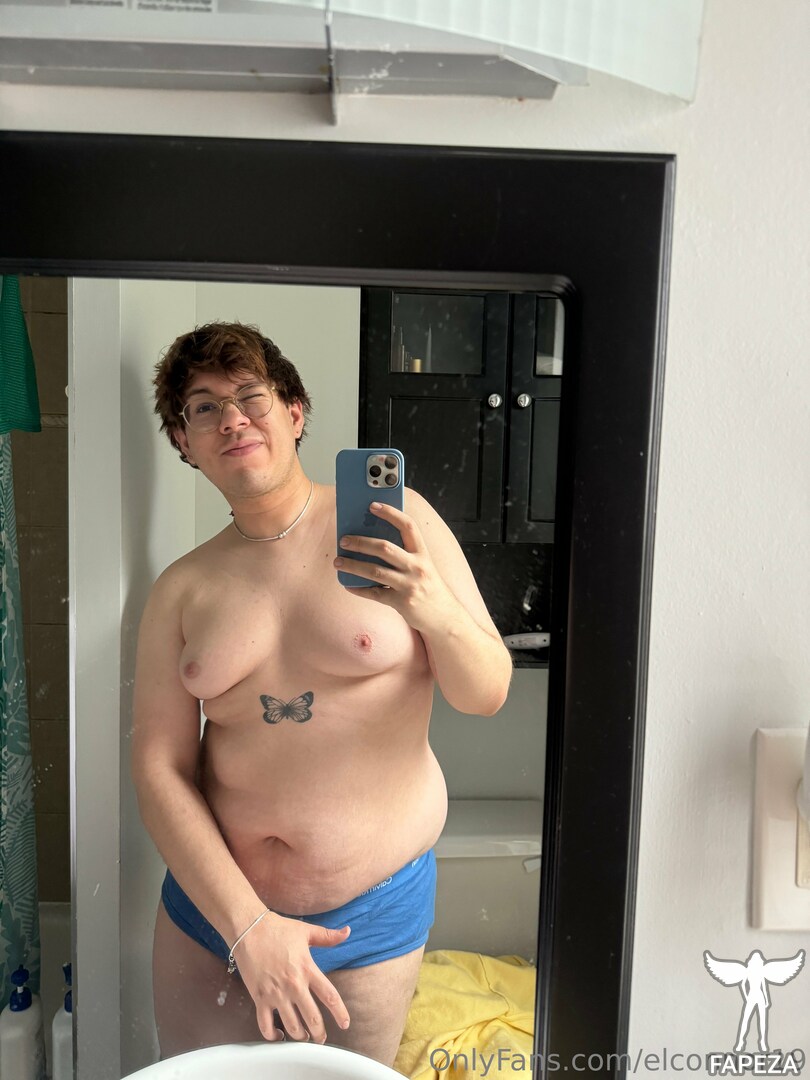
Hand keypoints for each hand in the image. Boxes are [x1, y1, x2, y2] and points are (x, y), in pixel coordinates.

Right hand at [234, 913, 350, 1042]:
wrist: (249, 929)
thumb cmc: (278, 929)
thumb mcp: (306, 931)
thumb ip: (328, 936)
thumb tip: (347, 932)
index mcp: (307, 969)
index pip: (330, 996)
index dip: (340, 1013)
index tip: (345, 1024)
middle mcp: (294, 984)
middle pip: (312, 1018)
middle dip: (319, 1034)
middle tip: (321, 1039)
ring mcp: (276, 993)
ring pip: (292, 1026)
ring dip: (299, 1036)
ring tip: (303, 1037)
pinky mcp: (259, 998)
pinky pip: (265, 1025)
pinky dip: (272, 1035)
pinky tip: (278, 1034)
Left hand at [334, 502, 455, 632]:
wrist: (445, 617)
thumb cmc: (429, 587)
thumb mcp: (423, 566)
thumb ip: (405, 554)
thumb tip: (372, 543)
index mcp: (423, 553)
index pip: (408, 526)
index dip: (391, 513)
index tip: (372, 505)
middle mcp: (417, 567)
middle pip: (385, 548)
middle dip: (361, 542)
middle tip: (344, 540)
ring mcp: (409, 585)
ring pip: (375, 571)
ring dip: (353, 565)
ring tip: (337, 561)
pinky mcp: (402, 603)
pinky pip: (375, 594)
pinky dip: (359, 589)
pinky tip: (348, 584)